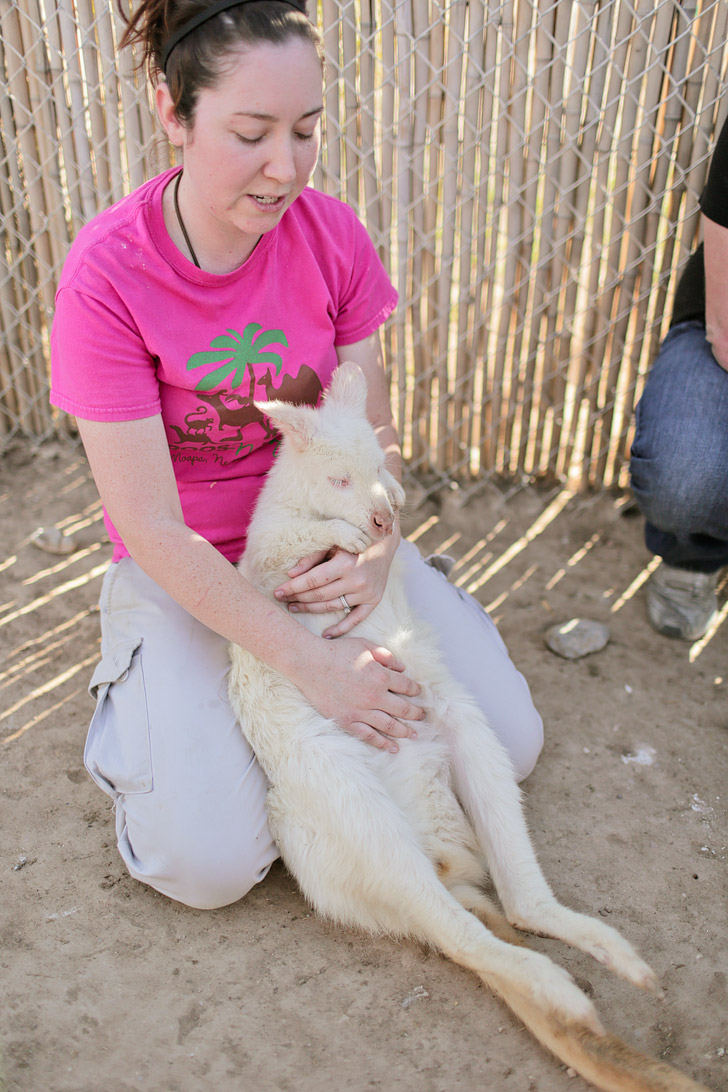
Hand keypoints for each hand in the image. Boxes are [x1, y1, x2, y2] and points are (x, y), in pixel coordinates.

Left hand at [273, 528, 399, 636]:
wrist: (383, 544)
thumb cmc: (352, 541)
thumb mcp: (332, 544)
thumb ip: (311, 559)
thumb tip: (290, 575)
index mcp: (344, 563)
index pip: (312, 580)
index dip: (292, 587)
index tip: (277, 592)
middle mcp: (356, 580)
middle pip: (319, 595)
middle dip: (297, 598)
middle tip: (282, 600)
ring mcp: (366, 593)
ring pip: (331, 607)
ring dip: (310, 609)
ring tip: (294, 608)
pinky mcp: (373, 601)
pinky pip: (355, 619)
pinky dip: (341, 629)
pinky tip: (326, 634)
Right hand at [293, 636, 424, 752]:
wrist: (310, 663)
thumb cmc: (338, 652)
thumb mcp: (366, 646)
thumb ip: (386, 656)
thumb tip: (402, 668)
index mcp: (381, 676)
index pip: (407, 686)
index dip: (415, 690)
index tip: (418, 692)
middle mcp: (375, 696)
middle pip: (403, 709)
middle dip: (416, 713)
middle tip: (423, 716)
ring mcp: (361, 711)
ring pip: (390, 726)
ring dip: (404, 731)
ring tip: (414, 735)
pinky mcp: (348, 721)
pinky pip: (369, 736)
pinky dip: (382, 743)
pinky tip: (393, 748)